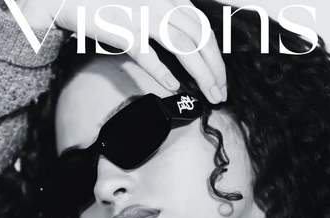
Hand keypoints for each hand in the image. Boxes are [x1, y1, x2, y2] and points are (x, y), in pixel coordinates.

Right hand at [18, 0, 226, 103]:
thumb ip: (166, 17)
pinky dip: (163, 73)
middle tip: (221, 93)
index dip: (217, 54)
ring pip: (184, 47)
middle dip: (217, 69)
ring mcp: (143, 16)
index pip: (203, 26)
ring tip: (210, 96)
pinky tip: (174, 88)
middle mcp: (161, 2)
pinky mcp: (124, 31)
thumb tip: (187, 44)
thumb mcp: (145, 3)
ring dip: (202, 74)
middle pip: (201, 38)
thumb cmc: (107, 3)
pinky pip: (148, 55)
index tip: (221, 77)